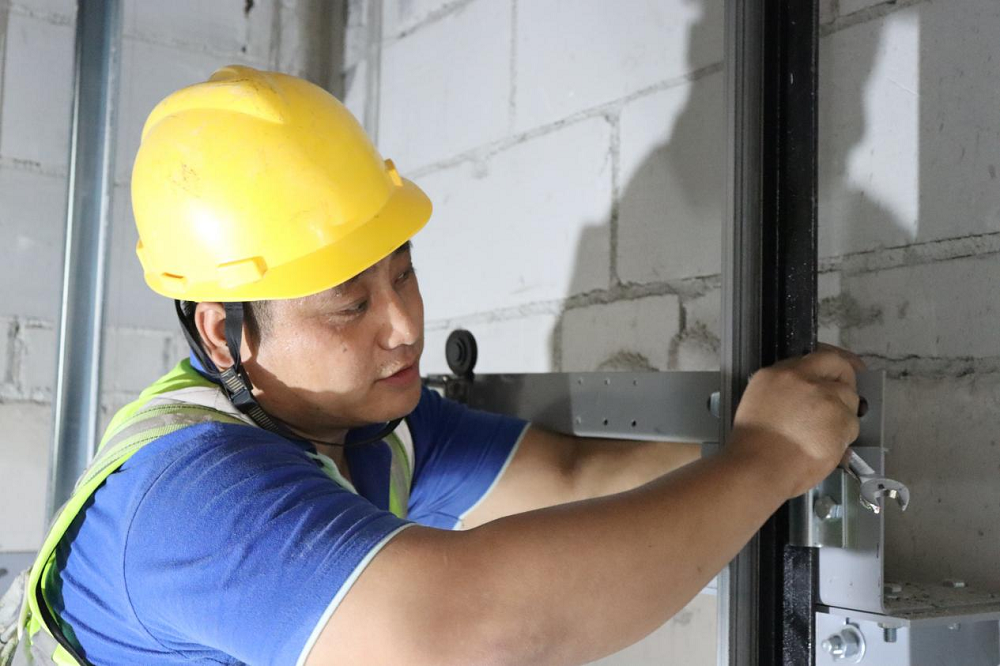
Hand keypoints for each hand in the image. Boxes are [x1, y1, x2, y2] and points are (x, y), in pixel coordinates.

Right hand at [729, 344, 864, 498]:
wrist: (760, 467)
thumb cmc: (752, 445)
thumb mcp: (759, 403)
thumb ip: (785, 390)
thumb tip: (807, 394)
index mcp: (778, 373)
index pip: (817, 356)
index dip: (835, 364)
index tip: (845, 369)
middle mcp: (803, 378)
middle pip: (839, 369)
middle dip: (847, 383)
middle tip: (842, 402)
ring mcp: (824, 397)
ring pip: (850, 400)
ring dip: (843, 416)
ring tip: (823, 435)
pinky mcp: (840, 418)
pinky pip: (852, 425)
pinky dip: (844, 436)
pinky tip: (825, 447)